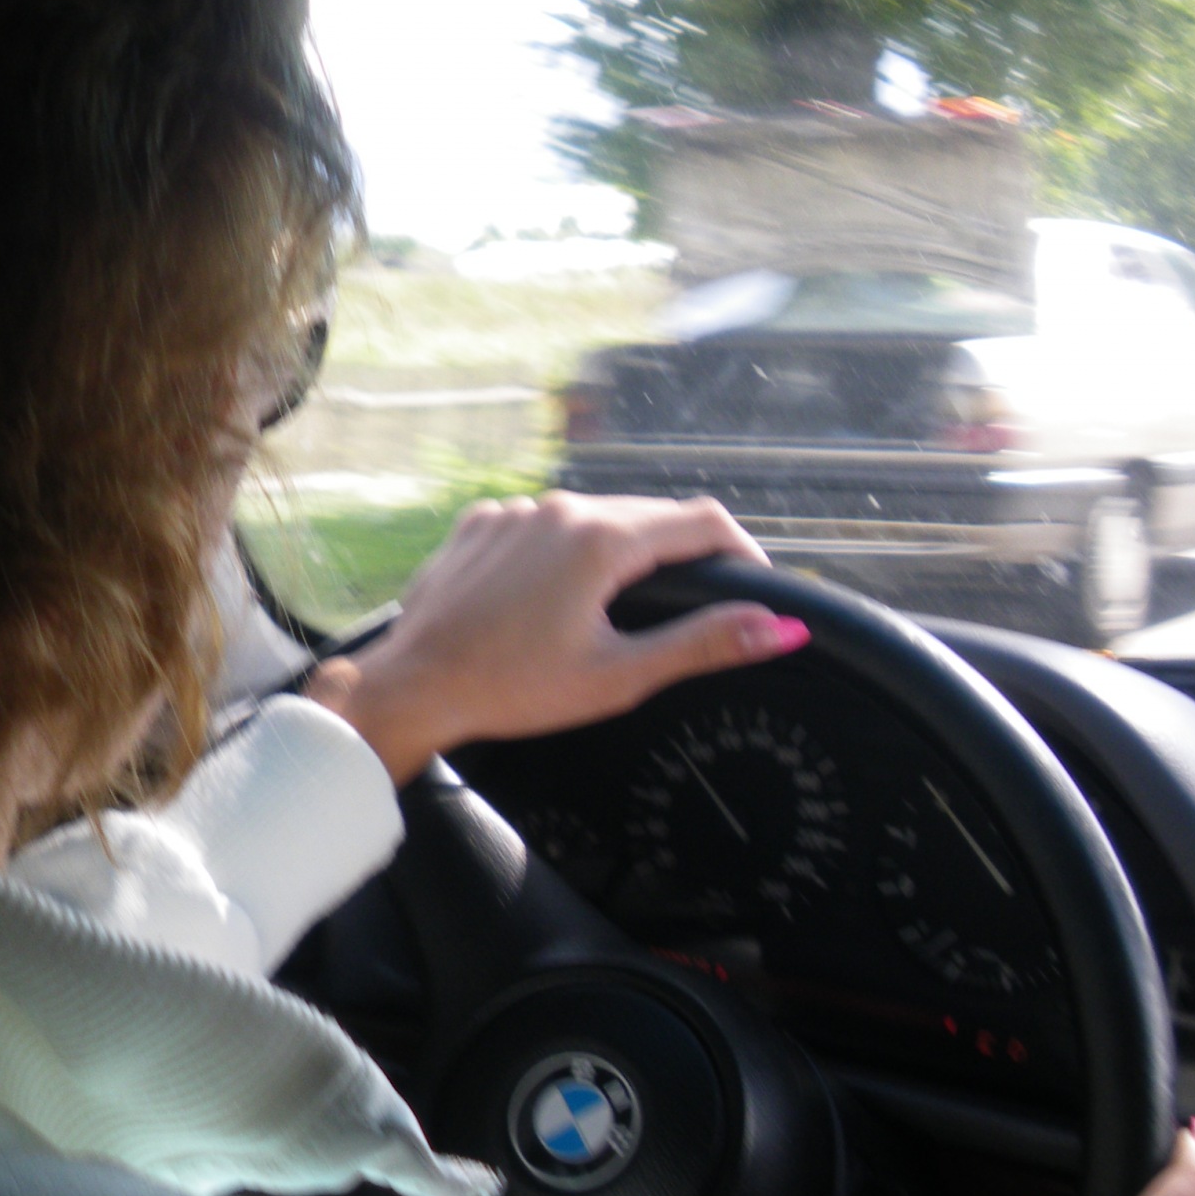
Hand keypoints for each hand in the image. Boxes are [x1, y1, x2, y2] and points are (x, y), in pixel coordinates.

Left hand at [302, 492, 799, 784]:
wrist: (415, 684)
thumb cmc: (513, 687)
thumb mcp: (621, 675)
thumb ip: (703, 643)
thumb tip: (779, 626)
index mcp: (602, 538)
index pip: (702, 520)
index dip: (741, 553)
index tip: (753, 589)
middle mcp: (559, 508)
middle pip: (648, 515)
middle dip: (683, 552)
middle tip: (699, 602)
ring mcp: (514, 511)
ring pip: (593, 516)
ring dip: (620, 550)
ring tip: (626, 604)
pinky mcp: (480, 523)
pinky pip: (542, 525)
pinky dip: (563, 551)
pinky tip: (555, 598)